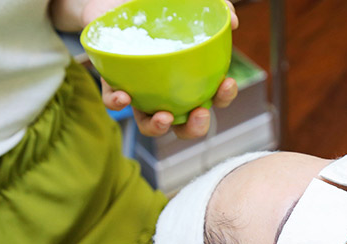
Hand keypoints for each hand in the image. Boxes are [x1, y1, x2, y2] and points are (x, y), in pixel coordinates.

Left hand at [83, 0, 239, 137]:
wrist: (113, 0)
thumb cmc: (156, 8)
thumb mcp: (186, 5)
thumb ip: (213, 8)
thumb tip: (233, 21)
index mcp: (188, 79)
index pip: (212, 98)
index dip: (223, 97)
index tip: (226, 83)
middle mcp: (166, 93)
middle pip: (185, 123)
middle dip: (195, 127)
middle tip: (199, 113)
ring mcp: (140, 93)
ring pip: (150, 123)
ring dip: (159, 127)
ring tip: (165, 118)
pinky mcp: (113, 85)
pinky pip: (114, 103)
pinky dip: (119, 104)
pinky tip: (124, 97)